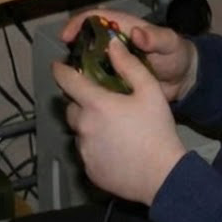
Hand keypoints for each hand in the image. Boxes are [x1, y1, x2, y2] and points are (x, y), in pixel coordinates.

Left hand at [53, 35, 188, 205]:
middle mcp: (84, 127)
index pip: (67, 81)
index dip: (61, 71)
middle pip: (71, 108)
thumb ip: (129, 65)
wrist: (163, 176)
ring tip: (111, 127)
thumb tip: (113, 45)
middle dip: (79, 101)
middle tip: (98, 100)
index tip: (58, 66)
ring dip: (88, 125)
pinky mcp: (89, 170)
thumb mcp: (150, 90)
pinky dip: (95, 146)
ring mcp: (84, 151)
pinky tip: (114, 148)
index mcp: (96, 104)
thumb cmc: (157, 130)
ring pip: (79, 131)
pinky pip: (86, 152)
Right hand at [60, 8, 198, 102]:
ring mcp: (113, 61)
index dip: (79, 23)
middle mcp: (114, 42)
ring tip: (69, 80)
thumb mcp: (169, 44)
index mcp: (125, 27)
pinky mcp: (114, 79)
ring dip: (78, 67)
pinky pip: (97, 78)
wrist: (184, 81)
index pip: (96, 17)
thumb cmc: (177, 55)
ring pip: (88, 60)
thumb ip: (156, 38)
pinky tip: (82, 92)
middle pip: (86, 38)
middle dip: (73, 48)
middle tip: (64, 64)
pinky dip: (88, 83)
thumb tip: (137, 32)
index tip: (66, 37)